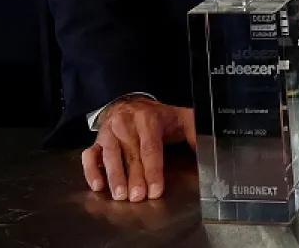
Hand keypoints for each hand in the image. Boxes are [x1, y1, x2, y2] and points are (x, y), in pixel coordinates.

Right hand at [81, 95, 195, 201]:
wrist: (129, 102)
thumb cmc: (156, 116)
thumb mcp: (178, 117)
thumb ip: (193, 131)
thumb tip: (208, 147)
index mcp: (148, 119)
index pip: (151, 147)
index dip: (153, 170)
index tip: (156, 190)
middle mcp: (126, 124)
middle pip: (131, 154)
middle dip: (134, 177)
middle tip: (137, 197)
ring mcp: (108, 132)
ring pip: (110, 155)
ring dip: (114, 176)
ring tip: (119, 195)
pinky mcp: (96, 141)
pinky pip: (90, 155)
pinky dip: (91, 170)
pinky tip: (97, 185)